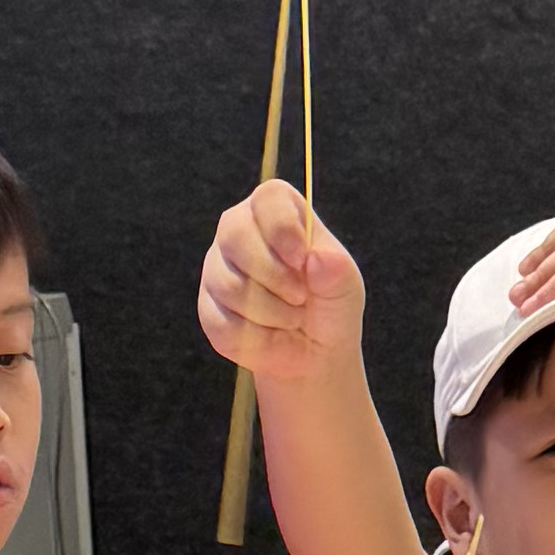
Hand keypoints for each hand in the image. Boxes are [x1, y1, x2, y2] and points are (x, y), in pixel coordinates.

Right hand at [196, 180, 370, 398]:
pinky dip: (255, 336)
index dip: (282, 227)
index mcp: (278, 213)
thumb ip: (338, 272)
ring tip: (292, 317)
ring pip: (229, 284)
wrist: (315, 355)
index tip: (302, 260)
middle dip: (273, 274)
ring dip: (270, 311)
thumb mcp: (346, 290)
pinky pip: (222, 321)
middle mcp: (240, 231)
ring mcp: (218, 268)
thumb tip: (318, 259)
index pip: (268, 198)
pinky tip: (270, 334)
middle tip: (301, 297)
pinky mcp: (208, 306)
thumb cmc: (330, 309)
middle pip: (235, 234)